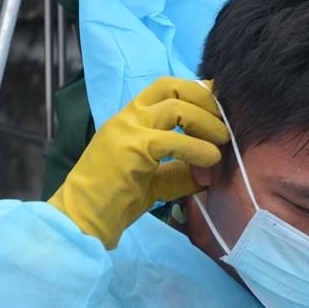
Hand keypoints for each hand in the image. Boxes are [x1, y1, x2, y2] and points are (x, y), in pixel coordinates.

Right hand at [48, 77, 227, 248]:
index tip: (220, 107)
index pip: (166, 88)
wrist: (82, 220)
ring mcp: (127, 130)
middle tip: (225, 122)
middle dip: (206, 99)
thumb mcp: (154, 181)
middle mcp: (127, 117)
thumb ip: (179, 171)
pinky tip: (211, 160)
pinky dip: (198, 149)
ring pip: (177, 108)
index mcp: (129, 119)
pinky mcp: (132, 148)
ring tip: (222, 143)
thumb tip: (211, 172)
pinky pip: (174, 140)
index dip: (197, 92)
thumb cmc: (114, 202)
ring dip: (207, 123)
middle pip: (173, 87)